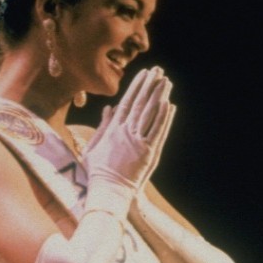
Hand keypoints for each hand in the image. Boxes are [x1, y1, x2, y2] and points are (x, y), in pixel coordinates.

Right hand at [81, 67, 174, 216]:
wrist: (107, 190)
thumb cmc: (97, 172)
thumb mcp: (93, 147)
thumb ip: (102, 126)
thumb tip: (109, 108)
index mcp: (112, 130)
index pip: (126, 102)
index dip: (136, 87)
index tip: (144, 74)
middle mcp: (125, 133)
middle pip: (140, 104)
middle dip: (149, 86)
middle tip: (158, 71)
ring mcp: (138, 142)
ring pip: (150, 115)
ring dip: (159, 96)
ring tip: (166, 82)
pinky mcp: (148, 153)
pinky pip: (157, 131)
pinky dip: (163, 118)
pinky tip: (169, 105)